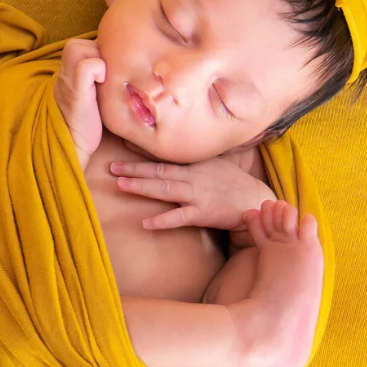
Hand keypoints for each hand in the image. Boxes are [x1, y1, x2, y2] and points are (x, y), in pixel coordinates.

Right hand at [53, 37, 105, 166]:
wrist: (74, 147)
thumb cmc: (89, 124)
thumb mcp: (95, 97)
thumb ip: (101, 80)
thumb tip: (128, 68)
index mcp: (69, 73)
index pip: (84, 45)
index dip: (101, 52)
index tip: (113, 67)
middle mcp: (65, 73)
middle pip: (80, 43)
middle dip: (99, 53)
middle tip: (112, 71)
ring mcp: (68, 80)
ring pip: (79, 48)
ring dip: (98, 58)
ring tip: (108, 77)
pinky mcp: (75, 90)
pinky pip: (86, 66)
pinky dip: (98, 68)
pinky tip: (105, 83)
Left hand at [109, 155, 276, 230]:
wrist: (255, 200)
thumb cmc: (234, 182)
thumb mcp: (216, 163)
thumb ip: (195, 158)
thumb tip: (177, 151)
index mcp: (194, 164)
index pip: (164, 156)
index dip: (143, 151)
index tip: (122, 143)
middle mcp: (193, 176)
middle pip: (158, 171)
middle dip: (134, 169)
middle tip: (111, 167)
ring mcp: (197, 195)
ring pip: (165, 190)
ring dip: (142, 187)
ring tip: (121, 184)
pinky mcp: (203, 213)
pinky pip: (179, 217)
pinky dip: (163, 220)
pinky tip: (146, 223)